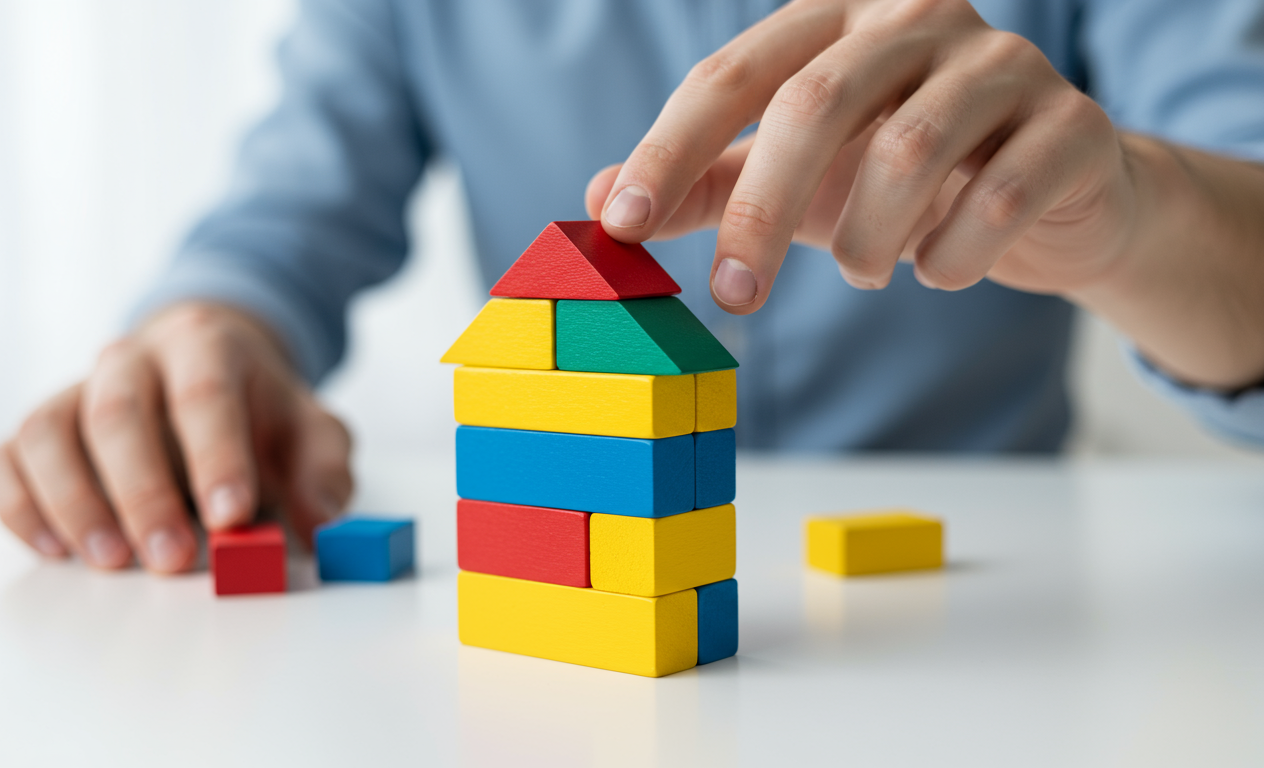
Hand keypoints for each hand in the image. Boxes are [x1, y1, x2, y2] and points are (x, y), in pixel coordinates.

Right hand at [0, 303, 352, 571]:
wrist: (208, 369)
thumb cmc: (260, 411)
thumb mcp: (313, 430)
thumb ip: (324, 471)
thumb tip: (320, 521)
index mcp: (205, 345)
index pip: (204, 393)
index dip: (216, 456)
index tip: (231, 518)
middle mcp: (130, 358)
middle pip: (117, 413)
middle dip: (143, 492)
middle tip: (171, 560)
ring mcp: (76, 389)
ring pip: (47, 431)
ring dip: (72, 501)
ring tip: (110, 562)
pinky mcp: (40, 428)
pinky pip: (6, 458)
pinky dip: (18, 506)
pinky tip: (54, 551)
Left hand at [586, 0, 1133, 312]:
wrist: (1046, 194)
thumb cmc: (896, 177)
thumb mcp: (794, 176)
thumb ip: (708, 182)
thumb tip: (597, 202)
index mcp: (836, 16)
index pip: (732, 74)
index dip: (670, 149)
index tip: (622, 222)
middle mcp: (916, 17)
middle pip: (813, 105)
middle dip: (761, 215)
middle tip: (734, 296)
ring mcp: (1003, 61)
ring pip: (909, 152)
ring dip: (866, 240)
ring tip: (863, 270)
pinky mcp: (1071, 123)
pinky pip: (1000, 198)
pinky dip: (951, 255)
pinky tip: (936, 270)